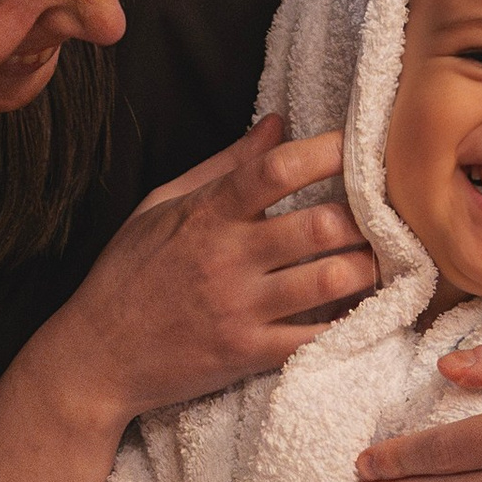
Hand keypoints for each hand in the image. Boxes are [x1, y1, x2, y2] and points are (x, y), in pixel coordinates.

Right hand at [52, 118, 375, 428]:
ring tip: (382, 256)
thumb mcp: (161, 206)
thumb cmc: (126, 275)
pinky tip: (365, 308)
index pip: (276, 170)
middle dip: (364, 215)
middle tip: (386, 211)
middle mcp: (227, 259)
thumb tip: (277, 124)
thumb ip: (223, 165)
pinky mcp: (248, 355)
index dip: (327, 151)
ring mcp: (240, 310)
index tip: (358, 144)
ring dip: (368, 266)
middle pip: (320, 225)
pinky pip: (316, 337)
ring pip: (330, 280)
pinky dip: (349, 322)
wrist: (95, 358)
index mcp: (206, 214)